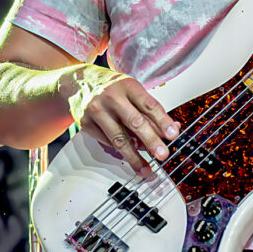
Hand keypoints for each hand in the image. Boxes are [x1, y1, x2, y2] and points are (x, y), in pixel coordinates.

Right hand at [63, 64, 179, 174]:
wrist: (79, 82)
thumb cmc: (112, 88)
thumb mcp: (133, 92)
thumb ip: (151, 111)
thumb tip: (172, 128)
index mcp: (128, 86)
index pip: (149, 105)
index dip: (163, 121)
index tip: (173, 134)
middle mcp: (112, 97)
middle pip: (134, 122)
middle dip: (151, 140)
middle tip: (162, 154)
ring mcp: (97, 111)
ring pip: (118, 138)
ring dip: (134, 156)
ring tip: (145, 168)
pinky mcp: (86, 124)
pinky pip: (107, 142)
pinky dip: (120, 151)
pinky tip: (130, 156)